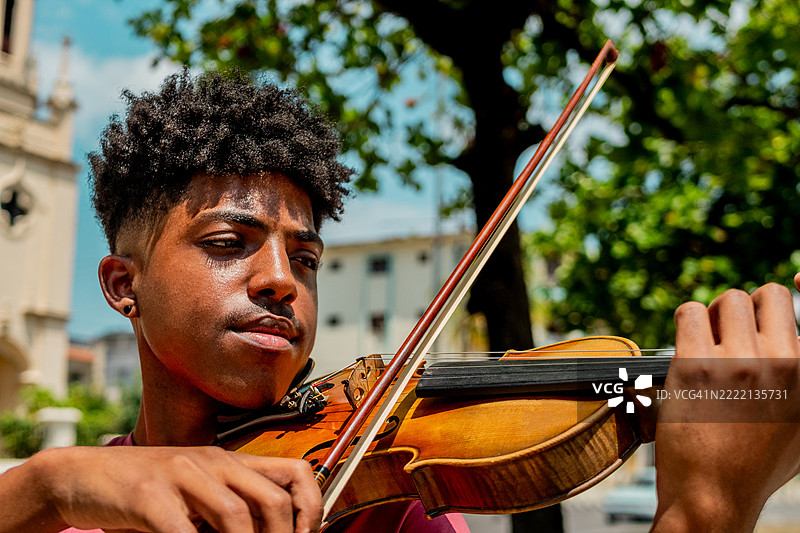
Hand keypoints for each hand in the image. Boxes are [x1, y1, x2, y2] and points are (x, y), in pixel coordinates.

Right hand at [2, 445, 320, 532]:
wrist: (82, 475)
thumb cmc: (146, 493)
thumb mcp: (198, 495)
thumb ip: (231, 510)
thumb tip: (268, 530)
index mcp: (231, 463)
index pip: (296, 473)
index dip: (312, 509)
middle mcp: (213, 462)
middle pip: (272, 499)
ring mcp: (181, 474)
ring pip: (235, 515)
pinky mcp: (148, 494)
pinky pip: (181, 531)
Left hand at [651, 283, 799, 531]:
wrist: (714, 494)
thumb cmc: (755, 464)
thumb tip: (794, 347)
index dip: (793, 291)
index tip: (791, 286)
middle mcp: (781, 363)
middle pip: (764, 294)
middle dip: (744, 308)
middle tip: (728, 331)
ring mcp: (738, 362)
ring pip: (727, 299)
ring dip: (713, 315)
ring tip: (705, 340)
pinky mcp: (695, 366)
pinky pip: (688, 311)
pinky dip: (686, 319)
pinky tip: (686, 342)